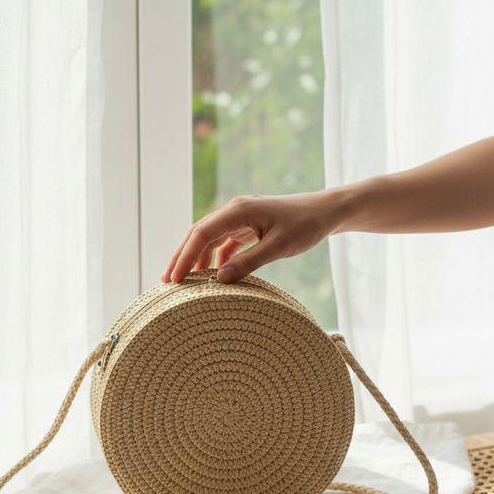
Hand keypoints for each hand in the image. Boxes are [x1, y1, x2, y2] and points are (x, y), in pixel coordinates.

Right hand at [162, 191, 335, 283]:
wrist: (326, 212)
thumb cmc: (306, 226)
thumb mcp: (278, 247)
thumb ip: (248, 263)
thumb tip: (218, 279)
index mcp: (238, 210)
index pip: (201, 233)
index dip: (184, 257)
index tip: (173, 279)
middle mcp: (235, 211)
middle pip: (198, 233)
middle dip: (182, 257)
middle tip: (167, 282)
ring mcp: (241, 217)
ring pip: (209, 238)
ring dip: (196, 258)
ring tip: (185, 281)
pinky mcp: (249, 226)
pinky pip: (224, 242)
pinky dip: (214, 257)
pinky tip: (210, 275)